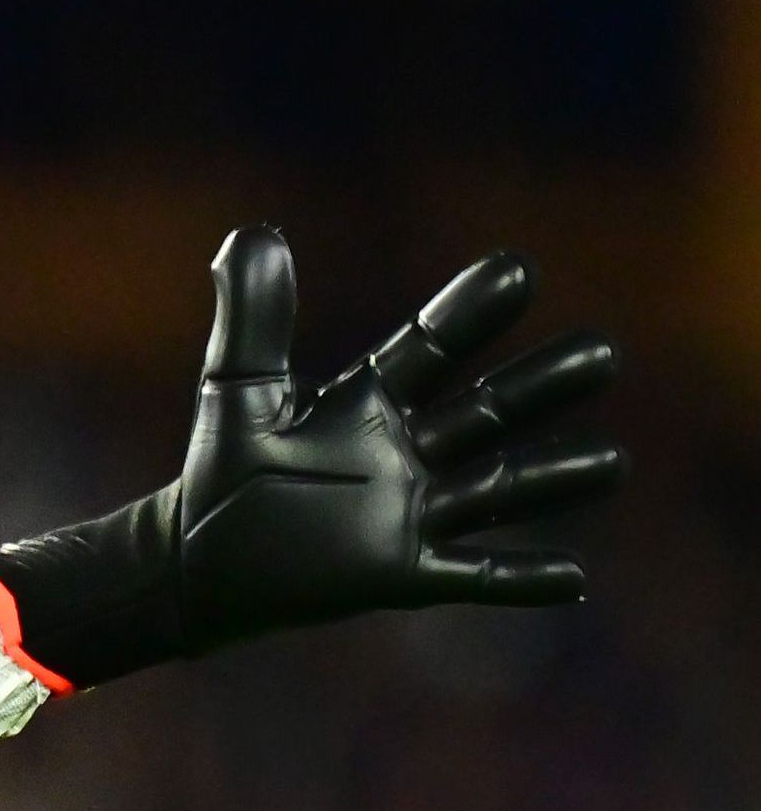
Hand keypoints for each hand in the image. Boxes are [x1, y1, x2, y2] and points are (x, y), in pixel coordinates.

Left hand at [0, 227, 621, 683]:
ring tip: (613, 462)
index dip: (469, 312)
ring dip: (554, 477)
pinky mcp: (402, 575)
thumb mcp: (236, 390)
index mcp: (373, 400)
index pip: (432, 347)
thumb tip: (252, 231)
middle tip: (603, 354)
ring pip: (498, 489)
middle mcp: (408, 452)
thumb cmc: (219, 472)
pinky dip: (520, 579)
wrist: (196, 561)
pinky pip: (473, 577)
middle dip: (543, 387)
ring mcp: (412, 514)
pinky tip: (573, 577)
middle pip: (489, 412)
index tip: (516, 270)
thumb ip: (252, 318)